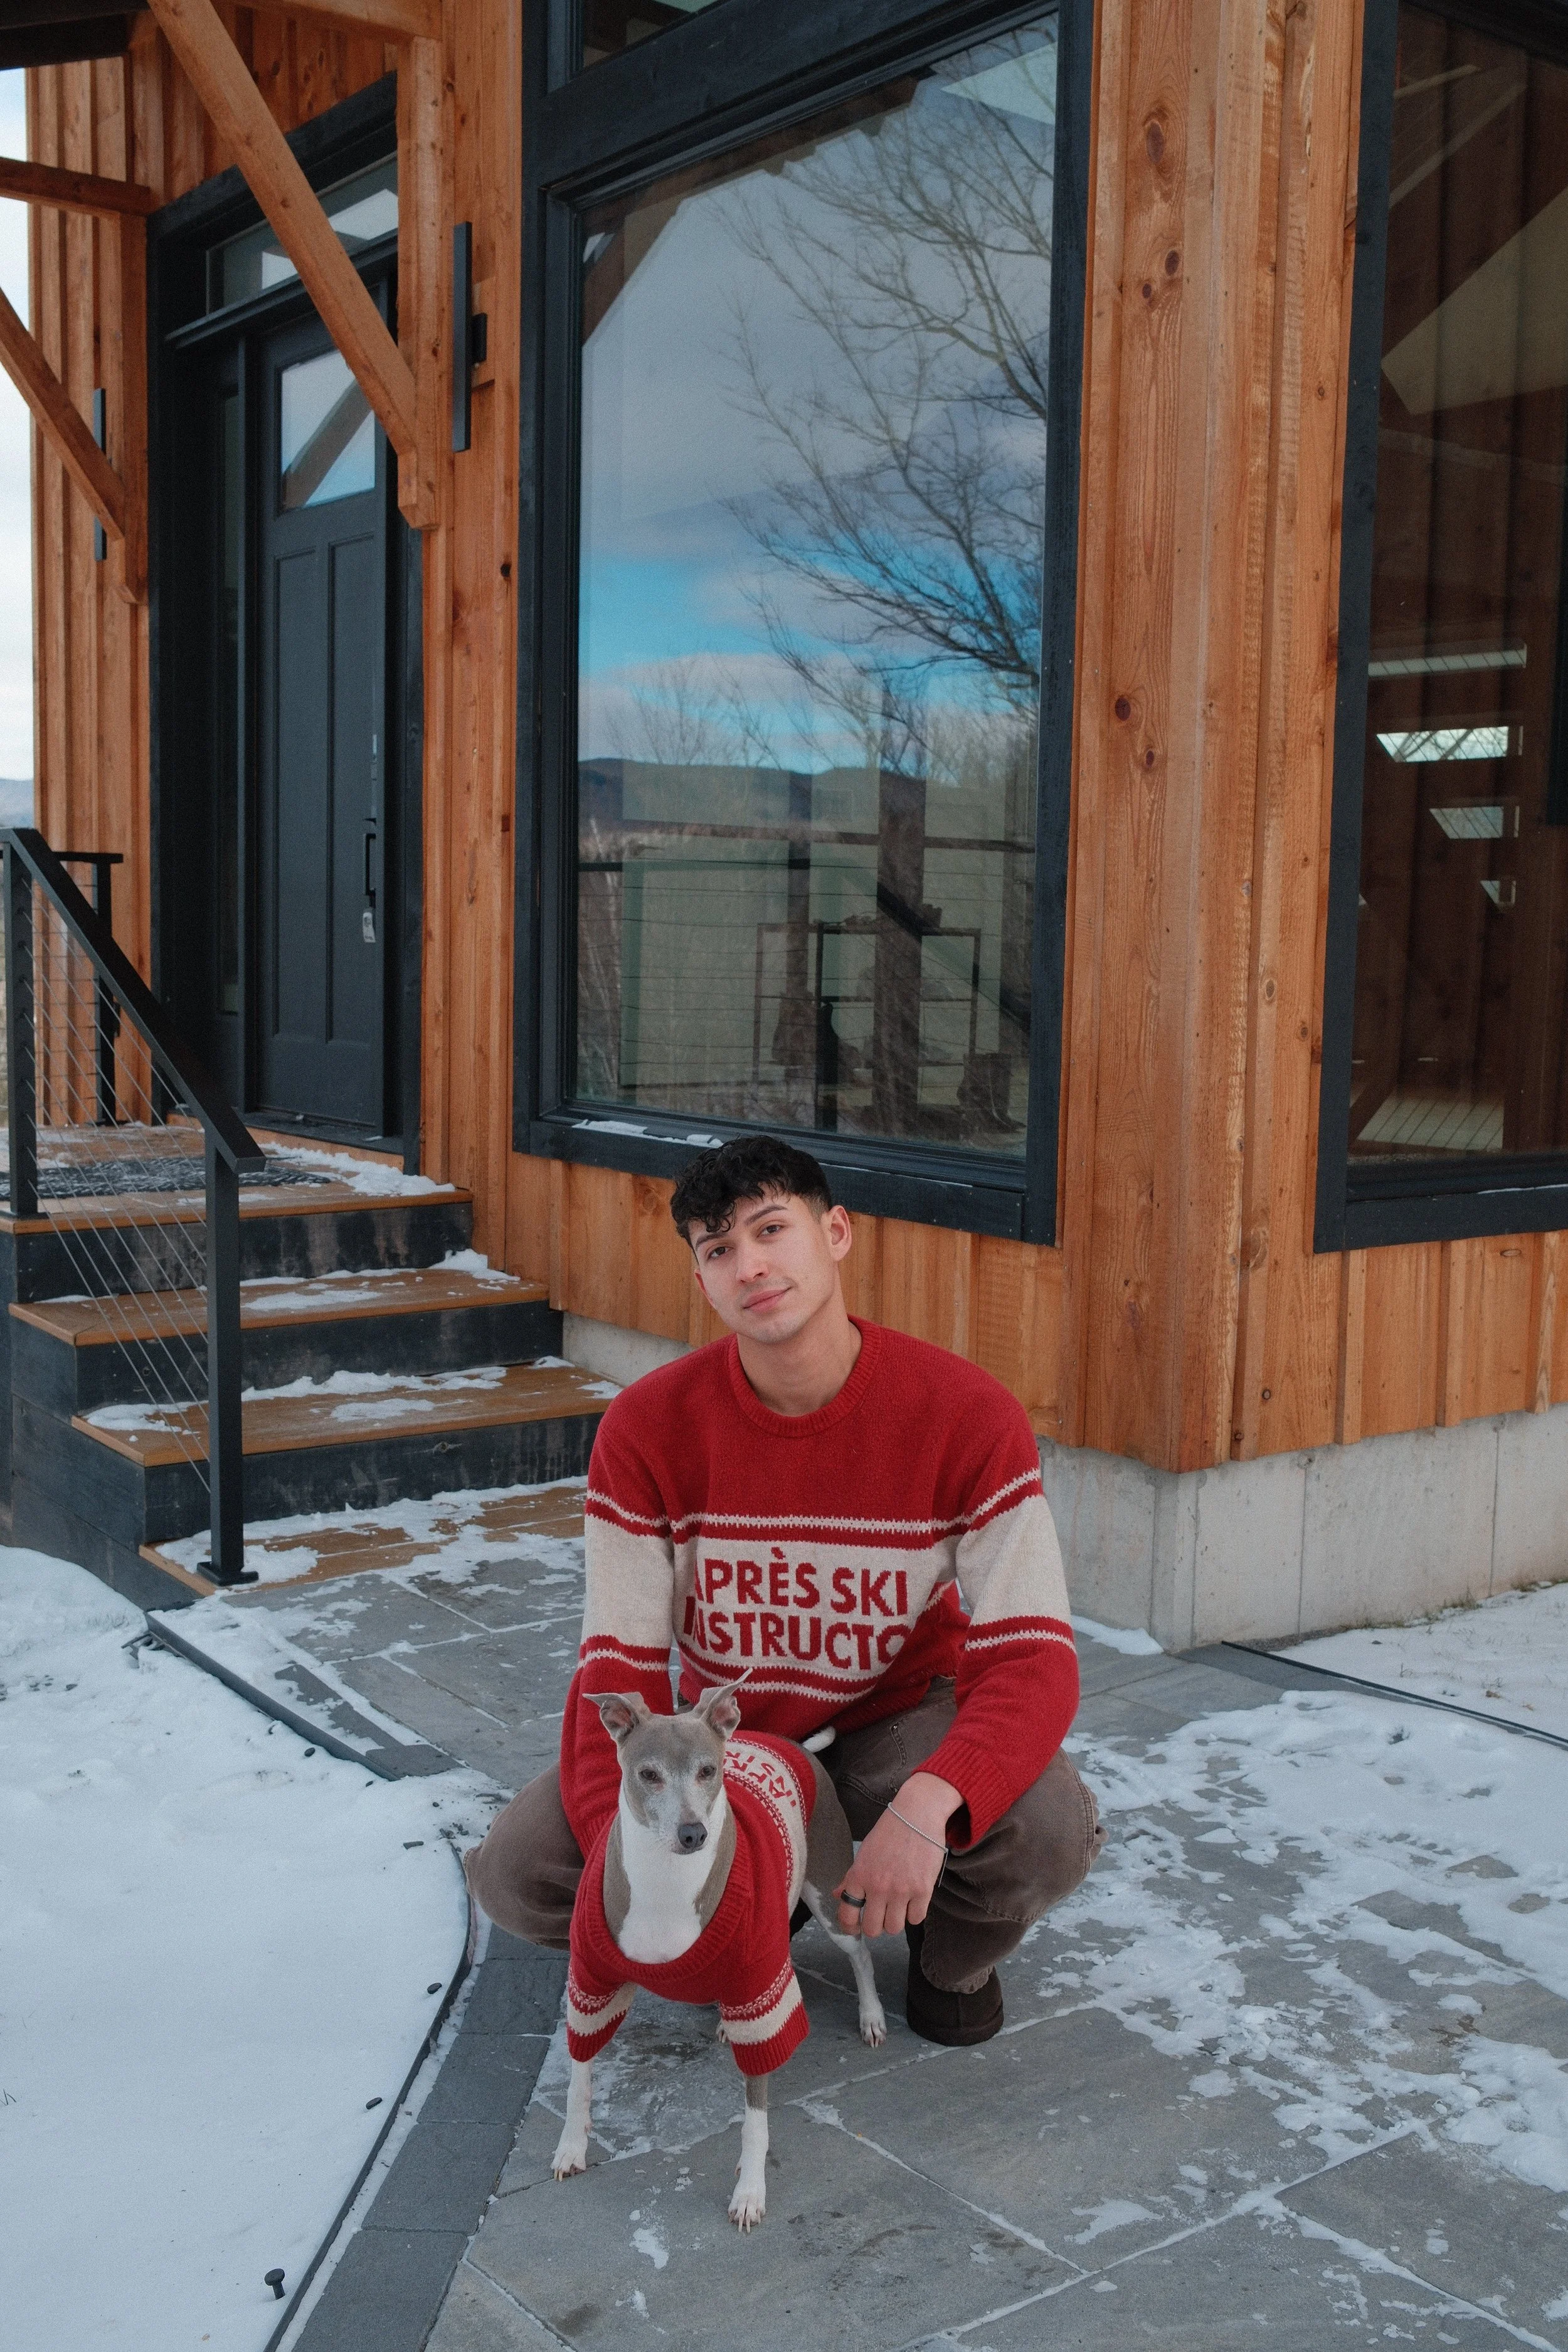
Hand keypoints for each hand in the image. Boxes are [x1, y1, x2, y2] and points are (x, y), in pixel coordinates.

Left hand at [835, 1771, 959, 1939]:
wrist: (917, 1814)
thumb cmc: (889, 1832)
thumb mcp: (864, 1852)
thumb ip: (851, 1878)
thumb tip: (838, 1896)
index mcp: (859, 1876)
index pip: (847, 1915)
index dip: (850, 1927)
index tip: (855, 1927)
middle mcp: (877, 1886)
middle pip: (873, 1929)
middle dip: (875, 1926)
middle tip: (880, 1916)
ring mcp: (901, 1890)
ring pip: (894, 1928)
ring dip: (895, 1921)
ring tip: (898, 1907)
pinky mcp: (922, 1890)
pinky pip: (916, 1919)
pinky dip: (914, 1914)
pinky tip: (913, 1901)